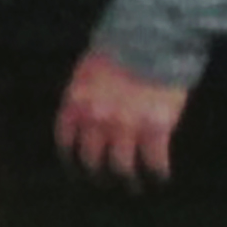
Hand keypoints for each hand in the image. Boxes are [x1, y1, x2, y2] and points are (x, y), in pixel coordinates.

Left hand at [56, 50, 189, 184]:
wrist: (151, 39)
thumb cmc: (119, 49)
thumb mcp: (87, 70)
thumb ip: (83, 97)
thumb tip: (83, 118)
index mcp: (76, 101)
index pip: (65, 140)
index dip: (70, 160)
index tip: (77, 171)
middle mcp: (96, 119)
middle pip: (91, 159)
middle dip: (98, 175)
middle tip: (106, 183)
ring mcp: (126, 126)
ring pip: (122, 168)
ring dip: (128, 182)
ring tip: (134, 187)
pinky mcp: (155, 129)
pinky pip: (153, 163)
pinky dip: (157, 174)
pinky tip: (160, 178)